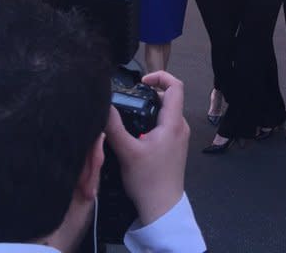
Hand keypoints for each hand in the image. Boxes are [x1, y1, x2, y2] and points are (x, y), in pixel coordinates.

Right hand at [106, 71, 188, 226]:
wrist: (162, 208)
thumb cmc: (148, 181)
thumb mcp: (127, 152)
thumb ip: (115, 127)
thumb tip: (106, 106)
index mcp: (173, 123)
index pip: (176, 86)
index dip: (160, 76)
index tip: (142, 81)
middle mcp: (180, 127)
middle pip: (170, 98)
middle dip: (151, 93)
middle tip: (131, 98)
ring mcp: (179, 137)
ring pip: (167, 112)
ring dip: (151, 108)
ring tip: (131, 114)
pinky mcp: (175, 146)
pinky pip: (166, 124)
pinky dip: (153, 120)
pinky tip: (137, 131)